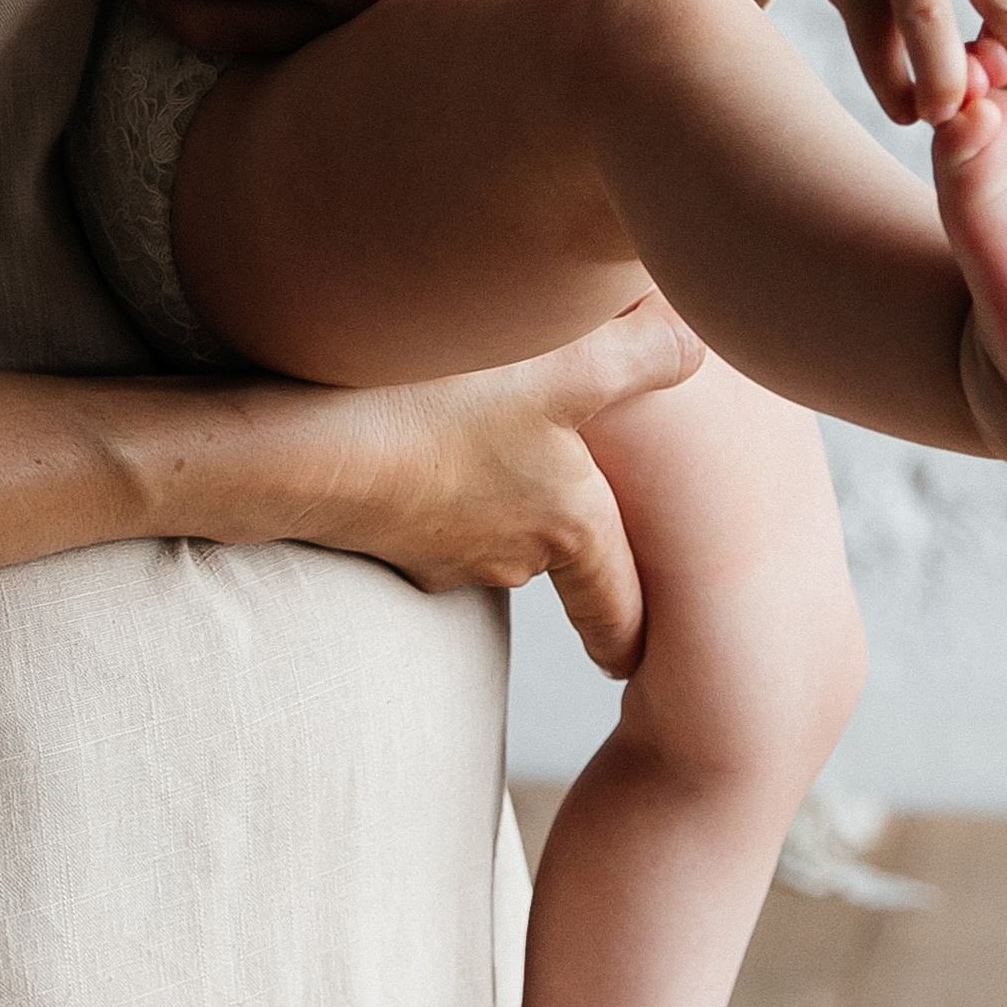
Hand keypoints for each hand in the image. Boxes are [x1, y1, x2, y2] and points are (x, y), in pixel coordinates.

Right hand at [287, 300, 703, 675]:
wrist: (306, 447)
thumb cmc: (445, 401)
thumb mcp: (567, 365)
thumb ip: (643, 355)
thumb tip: (701, 346)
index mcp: (568, 524)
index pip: (618, 606)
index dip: (633, 632)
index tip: (637, 661)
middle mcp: (510, 552)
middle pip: (554, 553)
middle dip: (562, 528)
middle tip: (568, 495)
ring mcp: (439, 549)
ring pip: (487, 525)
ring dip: (494, 492)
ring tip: (486, 434)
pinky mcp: (381, 529)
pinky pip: (427, 507)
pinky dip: (435, 478)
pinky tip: (420, 428)